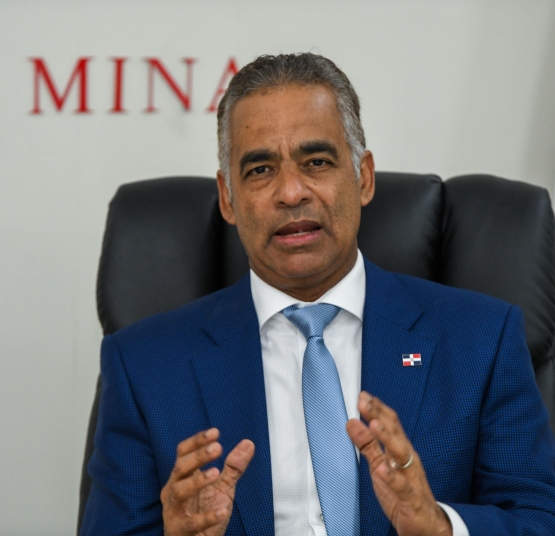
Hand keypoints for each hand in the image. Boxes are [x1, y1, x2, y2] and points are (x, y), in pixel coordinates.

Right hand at [161, 428, 254, 535]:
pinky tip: (223, 510)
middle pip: (180, 468)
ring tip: (216, 473)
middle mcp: (173, 490)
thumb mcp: (223, 487)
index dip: (197, 441)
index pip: (183, 452)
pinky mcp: (179, 532)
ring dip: (197, 480)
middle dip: (198, 456)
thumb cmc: (205, 512)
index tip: (216, 432)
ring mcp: (173, 511)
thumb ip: (233, 467)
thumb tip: (248, 443)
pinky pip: (191, 523)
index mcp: (181, 476)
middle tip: (217, 447)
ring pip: (179, 492)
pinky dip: (207, 517)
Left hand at [346, 392, 451, 535]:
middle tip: (363, 402)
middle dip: (378, 416)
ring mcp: (411, 478)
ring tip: (373, 424)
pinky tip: (382, 469)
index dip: (377, 409)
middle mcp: (408, 459)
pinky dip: (393, 477)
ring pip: (401, 454)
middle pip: (394, 432)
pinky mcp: (411, 499)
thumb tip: (352, 422)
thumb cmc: (402, 492)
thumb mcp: (380, 465)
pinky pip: (403, 487)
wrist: (427, 525)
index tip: (362, 395)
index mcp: (401, 450)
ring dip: (387, 438)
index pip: (391, 423)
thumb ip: (367, 444)